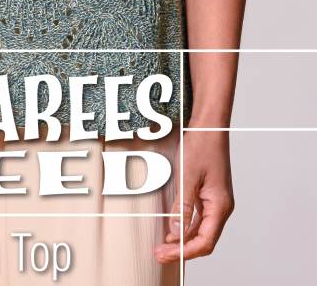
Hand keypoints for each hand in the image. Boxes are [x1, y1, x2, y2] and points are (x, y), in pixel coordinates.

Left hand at [154, 129, 234, 263]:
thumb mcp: (187, 176)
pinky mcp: (208, 194)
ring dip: (183, 240)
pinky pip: (198, 218)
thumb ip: (182, 207)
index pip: (205, 242)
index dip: (184, 252)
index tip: (166, 255)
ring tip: (164, 246)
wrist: (209, 125)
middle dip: (182, 250)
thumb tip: (176, 234)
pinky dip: (186, 227)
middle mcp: (221, 207)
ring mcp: (215, 201)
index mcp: (220, 205)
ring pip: (201, 230)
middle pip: (203, 240)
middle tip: (160, 254)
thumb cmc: (202, 145)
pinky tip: (173, 229)